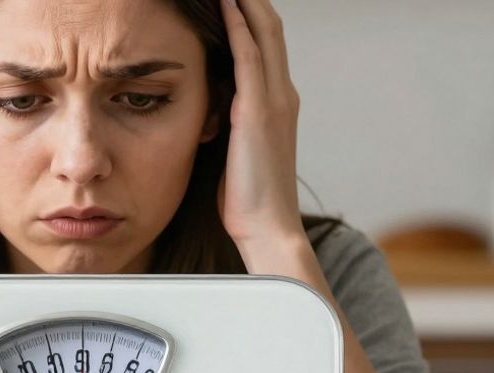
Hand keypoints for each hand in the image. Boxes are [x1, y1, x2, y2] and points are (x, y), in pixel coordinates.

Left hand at [218, 0, 310, 265]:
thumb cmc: (249, 200)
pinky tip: (224, 2)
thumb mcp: (238, 152)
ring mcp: (275, 100)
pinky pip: (249, 55)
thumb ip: (231, 124)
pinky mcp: (259, 111)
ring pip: (263, 31)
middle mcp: (283, 94)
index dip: (250, 14)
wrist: (268, 229)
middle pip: (270, 27)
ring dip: (244, 2)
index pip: (267, 43)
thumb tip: (210, 109)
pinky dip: (237, 24)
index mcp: (278, 104)